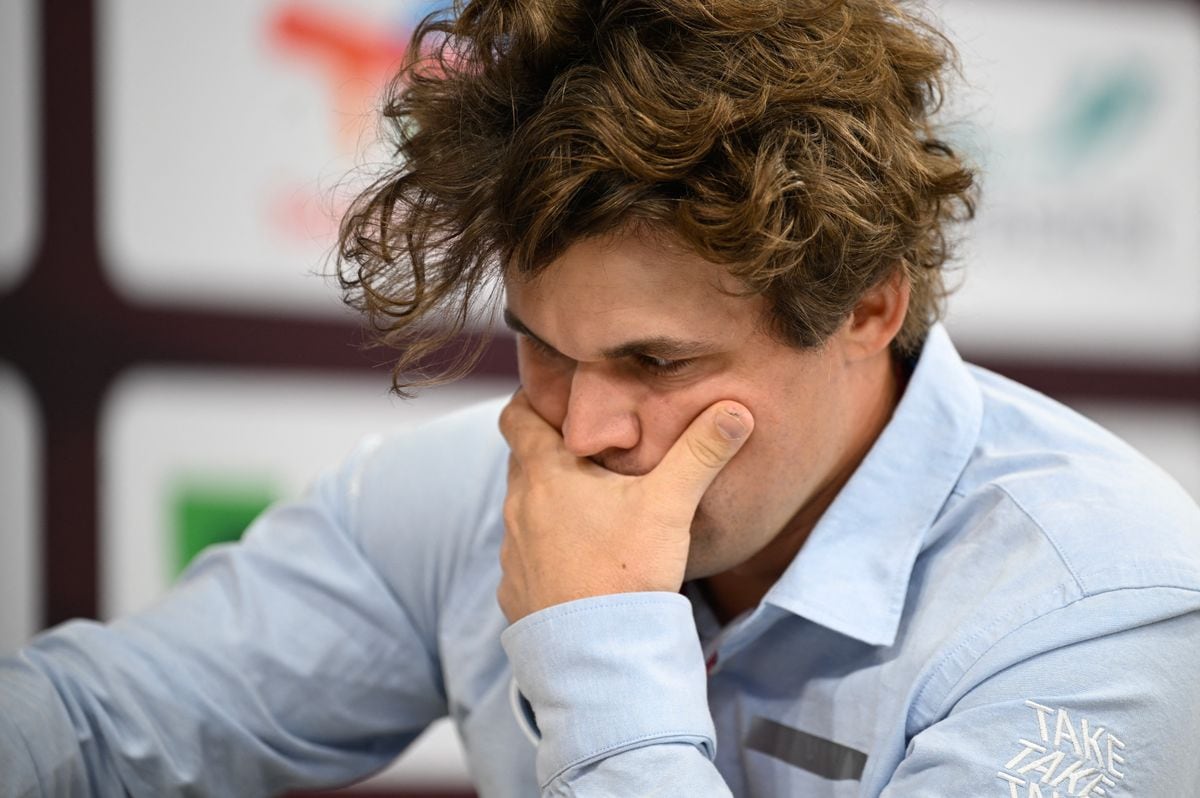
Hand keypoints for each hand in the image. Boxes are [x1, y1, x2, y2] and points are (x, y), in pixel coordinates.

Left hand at [497, 389, 752, 622]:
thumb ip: (700, 452)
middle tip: (588, 446)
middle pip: (522, 461)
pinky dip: (546, 548)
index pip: (516, 416)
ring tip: (589, 505)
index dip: (531, 400)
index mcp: (544, 473)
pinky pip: (525, 556)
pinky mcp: (515, 591)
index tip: (559, 398)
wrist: (597, 653)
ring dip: (548, 501)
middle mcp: (517, 507)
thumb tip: (735, 410)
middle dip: (549, 450)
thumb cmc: (626, 570)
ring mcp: (512, 552)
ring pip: (524, 509)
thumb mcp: (669, 504)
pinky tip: (579, 559)